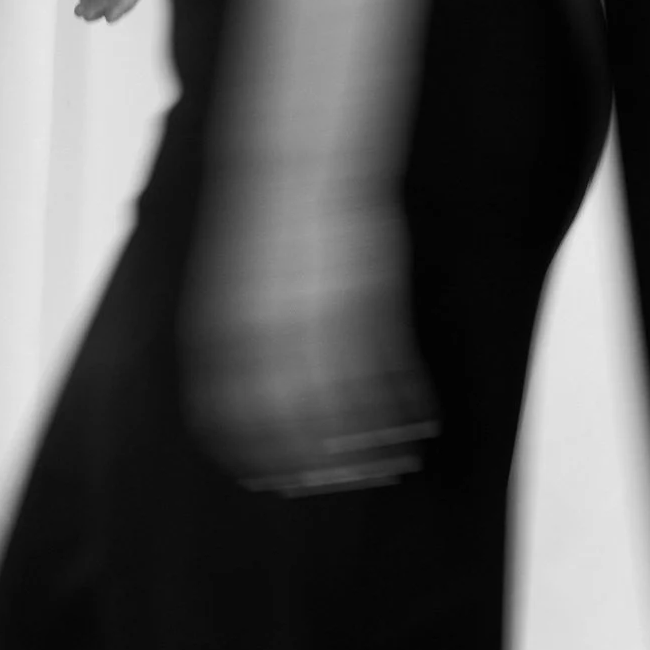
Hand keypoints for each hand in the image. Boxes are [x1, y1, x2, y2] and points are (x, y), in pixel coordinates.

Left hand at [182, 186, 437, 495]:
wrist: (299, 164)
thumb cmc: (266, 228)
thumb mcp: (229, 289)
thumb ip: (233, 345)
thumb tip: (240, 402)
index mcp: (227, 330)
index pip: (232, 419)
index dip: (253, 457)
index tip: (267, 483)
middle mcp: (273, 333)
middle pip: (292, 425)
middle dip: (314, 464)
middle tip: (330, 485)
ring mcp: (325, 320)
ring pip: (349, 406)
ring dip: (370, 445)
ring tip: (388, 468)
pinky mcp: (371, 303)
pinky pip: (393, 371)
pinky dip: (409, 404)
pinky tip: (422, 423)